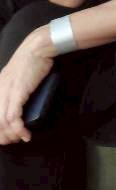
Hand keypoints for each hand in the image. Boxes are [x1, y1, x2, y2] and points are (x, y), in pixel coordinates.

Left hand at [0, 27, 53, 144]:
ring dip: (11, 135)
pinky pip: (13, 117)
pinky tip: (24, 134)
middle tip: (12, 141)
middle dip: (3, 135)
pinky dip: (19, 129)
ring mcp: (7, 92)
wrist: (38, 48)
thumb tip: (20, 101)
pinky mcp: (18, 93)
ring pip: (2, 121)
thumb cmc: (32, 60)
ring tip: (20, 139)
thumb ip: (15, 88)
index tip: (6, 136)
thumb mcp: (18, 76)